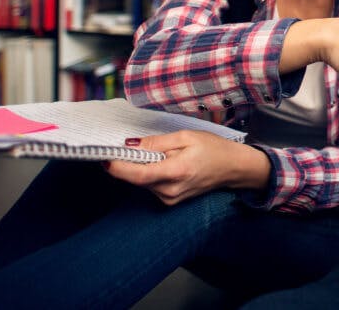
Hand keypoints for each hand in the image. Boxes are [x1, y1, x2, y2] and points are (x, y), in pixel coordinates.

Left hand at [104, 130, 270, 205]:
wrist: (233, 168)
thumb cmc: (214, 149)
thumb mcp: (186, 137)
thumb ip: (156, 142)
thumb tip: (130, 145)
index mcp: (176, 172)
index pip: (138, 174)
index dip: (117, 167)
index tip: (104, 157)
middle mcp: (170, 190)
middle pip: (137, 178)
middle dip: (131, 162)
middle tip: (134, 146)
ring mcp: (170, 198)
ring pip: (143, 181)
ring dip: (143, 167)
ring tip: (163, 154)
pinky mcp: (170, 201)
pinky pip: (151, 185)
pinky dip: (151, 173)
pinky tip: (166, 164)